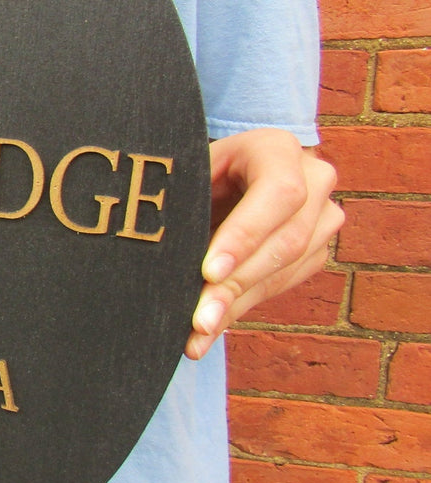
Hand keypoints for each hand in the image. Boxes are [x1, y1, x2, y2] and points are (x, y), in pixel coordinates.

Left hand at [185, 128, 341, 358]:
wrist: (224, 173)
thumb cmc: (197, 170)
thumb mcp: (190, 172)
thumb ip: (184, 200)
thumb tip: (161, 248)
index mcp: (278, 149)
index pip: (278, 193)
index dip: (246, 235)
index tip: (209, 271)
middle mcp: (314, 180)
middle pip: (286, 240)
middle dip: (236, 284)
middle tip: (199, 318)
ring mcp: (322, 218)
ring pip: (286, 270)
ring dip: (237, 305)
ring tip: (198, 333)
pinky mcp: (315, 251)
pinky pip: (280, 286)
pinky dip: (239, 310)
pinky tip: (206, 333)